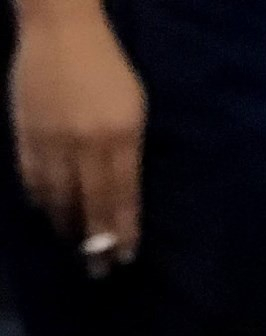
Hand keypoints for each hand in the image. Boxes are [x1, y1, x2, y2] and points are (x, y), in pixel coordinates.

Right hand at [9, 0, 144, 262]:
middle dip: (96, 243)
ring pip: (58, 197)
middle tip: (99, 271)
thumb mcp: (134, 111)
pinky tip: (46, 213)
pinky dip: (39, 198)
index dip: (123, 232)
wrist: (60, 28)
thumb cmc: (106, 70)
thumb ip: (129, 155)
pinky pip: (31, 176)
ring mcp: (53, 139)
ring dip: (65, 225)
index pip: (123, 198)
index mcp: (120, 138)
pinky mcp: (26, 131)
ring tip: (73, 245)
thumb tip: (123, 201)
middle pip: (91, 206)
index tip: (125, 258)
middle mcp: (86, 144)